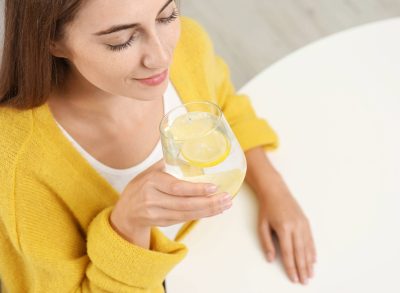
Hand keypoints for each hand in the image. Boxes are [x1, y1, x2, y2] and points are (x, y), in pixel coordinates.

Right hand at [110, 160, 232, 247]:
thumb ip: (168, 164)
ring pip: (187, 214)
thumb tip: (191, 153)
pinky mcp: (162, 223)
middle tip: (227, 198)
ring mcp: (157, 214)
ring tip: (225, 204)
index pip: (176, 187)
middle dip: (209, 202)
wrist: (125, 213)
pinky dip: (201, 215)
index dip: (196, 189)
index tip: (213, 187)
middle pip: (185, 204)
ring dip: (209, 210)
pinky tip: (214, 210)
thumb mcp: (149, 172)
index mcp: (151, 182)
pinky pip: (185, 219)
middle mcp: (153, 199)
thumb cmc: (140, 187)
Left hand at [257, 175, 316, 284]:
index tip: (293, 278)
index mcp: (284, 228)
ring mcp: (302, 224)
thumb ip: (266, 243)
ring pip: (307, 247)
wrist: (276, 191)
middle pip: (300, 253)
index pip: (288, 253)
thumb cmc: (267, 208)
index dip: (291, 267)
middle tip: (304, 282)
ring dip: (309, 263)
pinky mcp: (306, 222)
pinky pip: (311, 239)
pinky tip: (314, 260)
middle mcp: (296, 227)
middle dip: (302, 269)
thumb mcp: (262, 225)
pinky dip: (313, 251)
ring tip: (310, 274)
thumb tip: (271, 258)